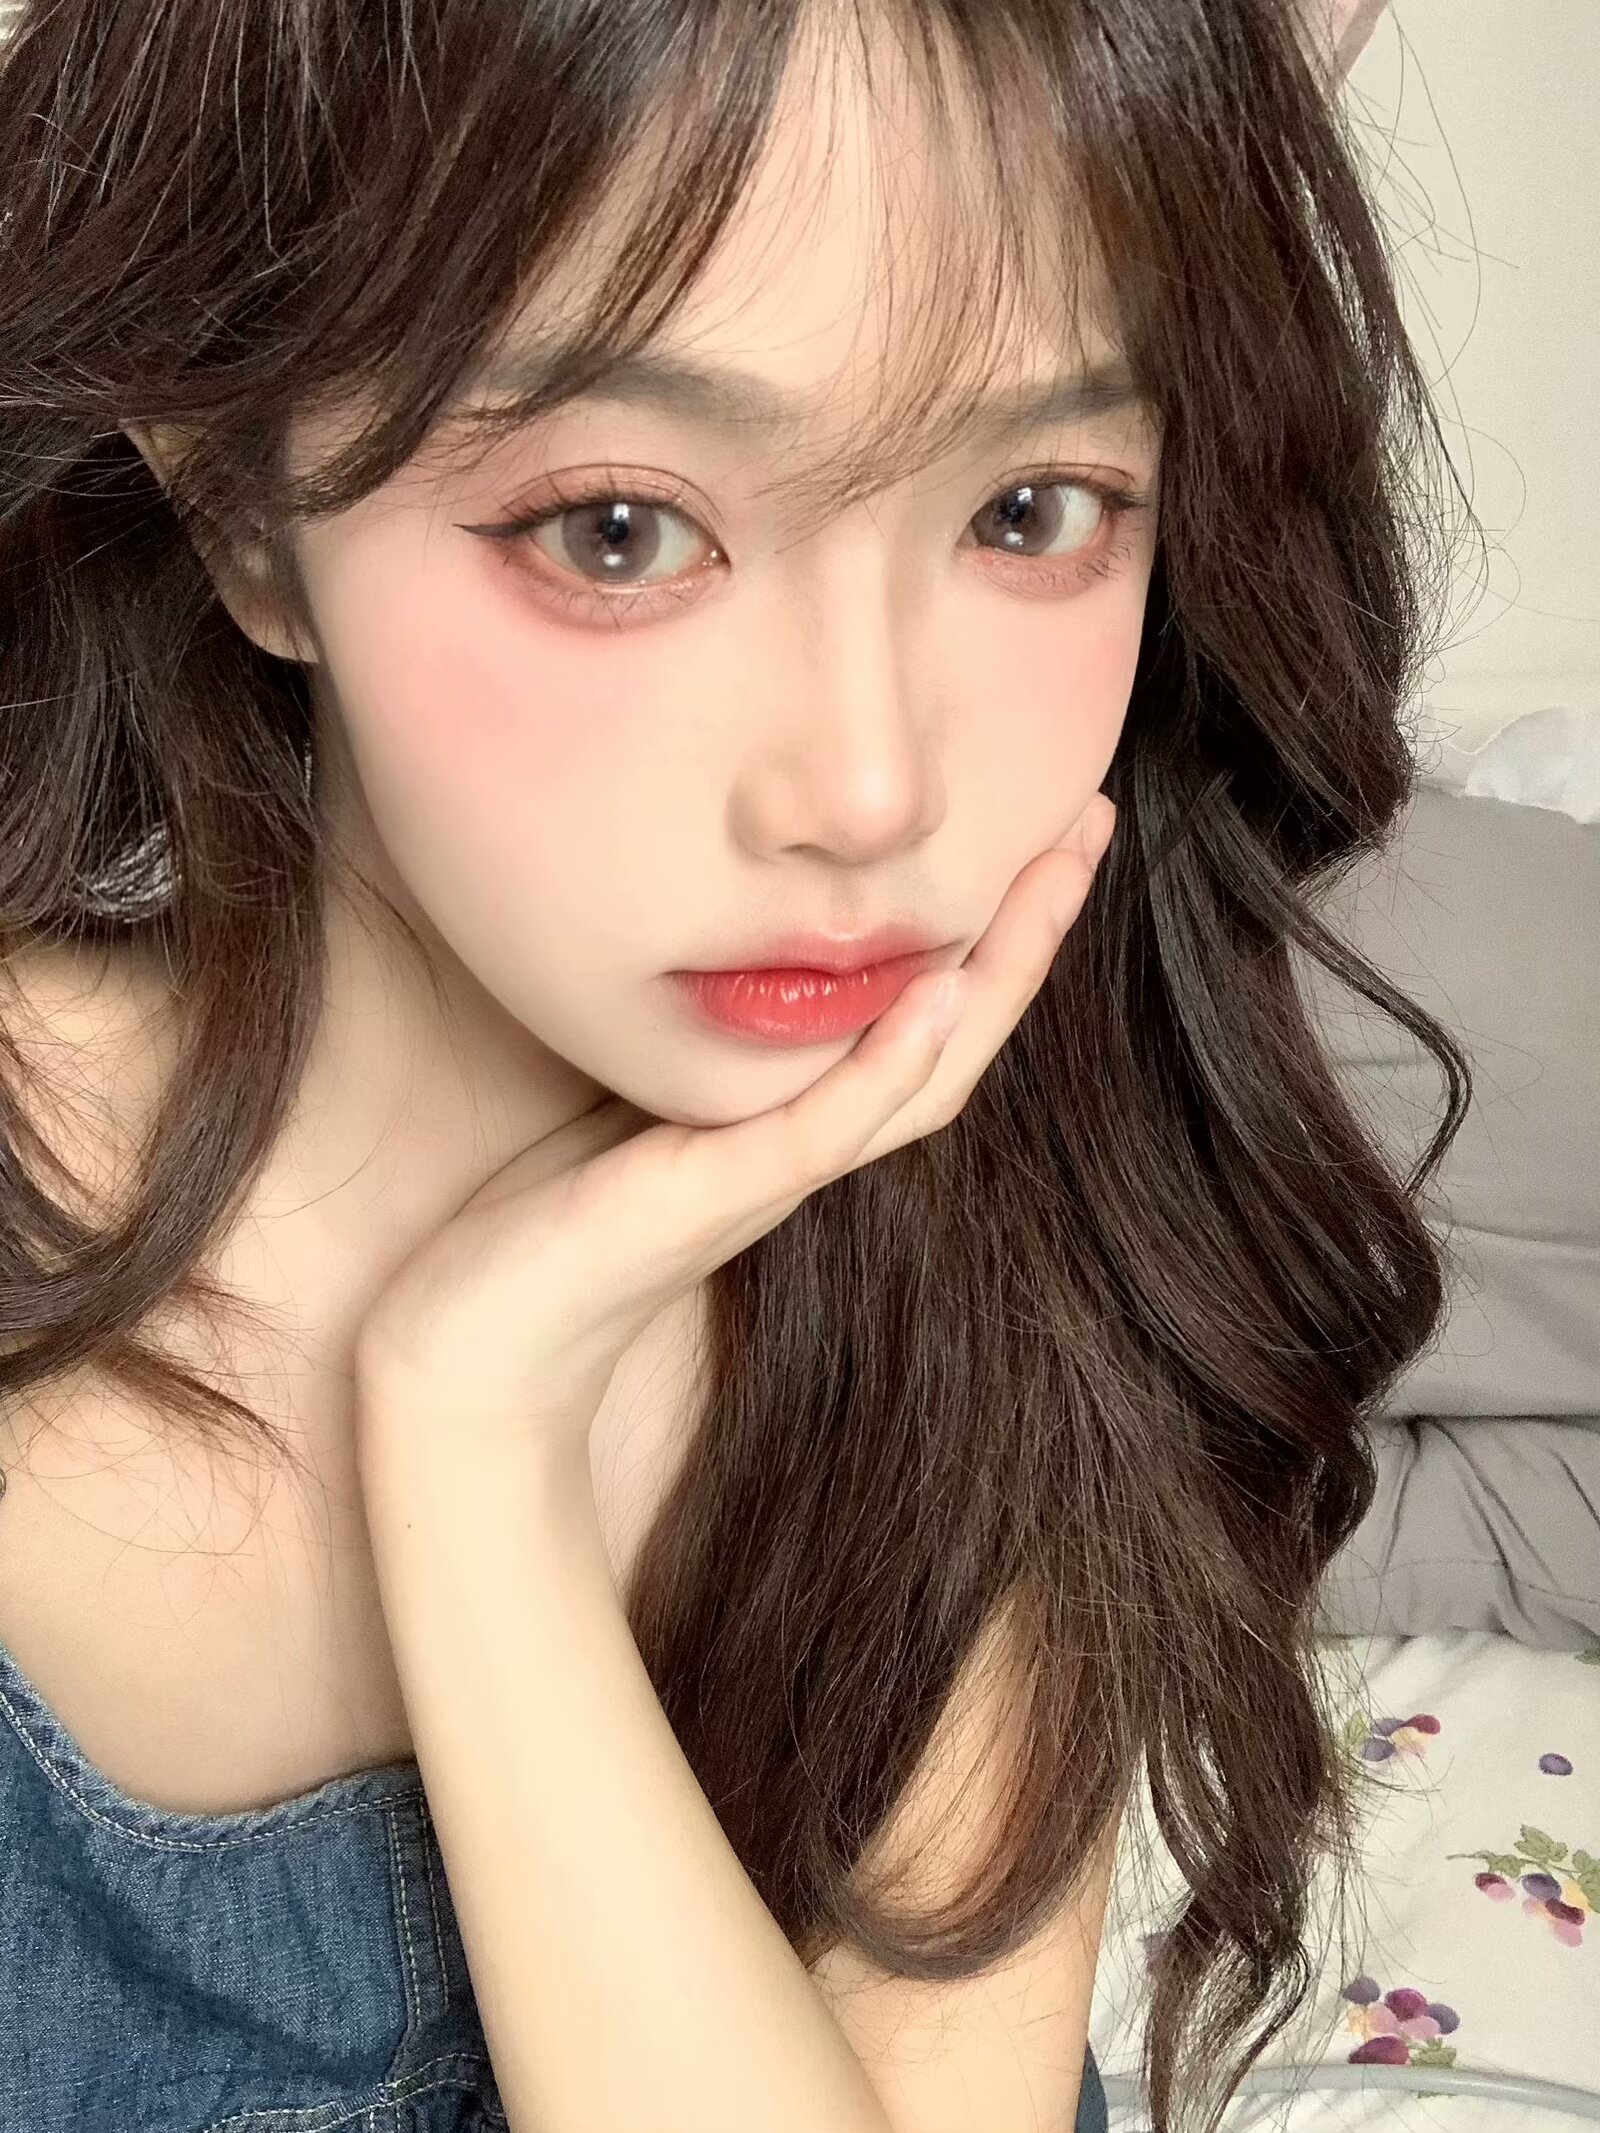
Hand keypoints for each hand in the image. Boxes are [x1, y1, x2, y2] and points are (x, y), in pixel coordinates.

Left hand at [352, 795, 1117, 1469]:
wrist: (485, 1352)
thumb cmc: (551, 1227)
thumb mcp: (639, 1108)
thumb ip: (703, 1052)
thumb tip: (723, 956)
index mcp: (796, 1122)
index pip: (925, 1019)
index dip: (993, 932)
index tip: (1041, 830)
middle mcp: (807, 1149)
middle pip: (958, 1037)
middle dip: (1030, 930)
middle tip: (1093, 822)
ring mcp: (771, 1177)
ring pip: (922, 1077)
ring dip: (996, 977)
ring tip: (1054, 876)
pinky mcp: (717, 1194)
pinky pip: (824, 1128)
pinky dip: (887, 1065)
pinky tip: (936, 993)